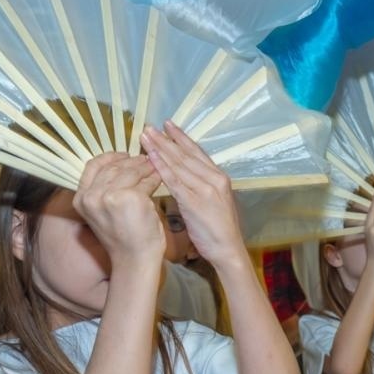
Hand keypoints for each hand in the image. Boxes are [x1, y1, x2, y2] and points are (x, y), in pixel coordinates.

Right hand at [74, 153, 164, 265]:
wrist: (135, 260)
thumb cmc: (124, 238)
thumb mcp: (104, 212)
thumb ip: (104, 190)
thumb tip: (121, 164)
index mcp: (81, 198)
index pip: (93, 166)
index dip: (110, 157)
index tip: (124, 155)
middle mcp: (91, 196)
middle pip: (113, 167)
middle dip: (132, 162)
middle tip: (146, 159)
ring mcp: (109, 197)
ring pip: (130, 172)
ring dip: (145, 167)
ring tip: (154, 166)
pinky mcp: (130, 198)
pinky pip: (145, 181)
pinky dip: (154, 178)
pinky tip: (159, 177)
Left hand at [142, 122, 245, 269]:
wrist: (228, 248)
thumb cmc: (220, 229)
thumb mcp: (215, 202)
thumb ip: (201, 186)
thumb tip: (184, 177)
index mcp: (219, 177)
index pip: (197, 152)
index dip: (181, 138)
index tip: (167, 125)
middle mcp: (214, 178)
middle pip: (186, 154)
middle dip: (166, 139)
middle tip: (149, 127)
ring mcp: (205, 189)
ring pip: (179, 164)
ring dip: (160, 149)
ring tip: (145, 136)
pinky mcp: (194, 201)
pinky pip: (174, 181)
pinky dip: (161, 168)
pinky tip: (151, 158)